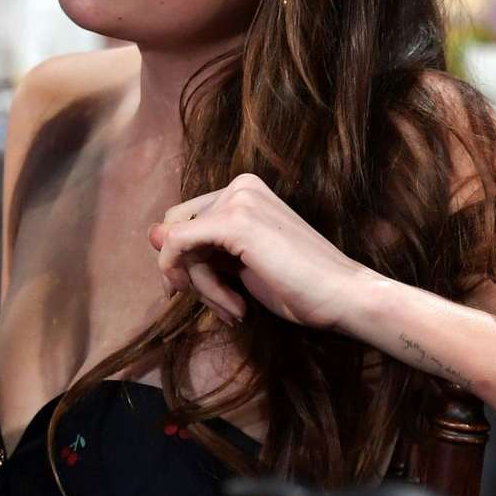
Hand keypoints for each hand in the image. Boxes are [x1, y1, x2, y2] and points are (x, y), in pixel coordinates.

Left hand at [148, 172, 378, 331]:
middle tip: (223, 307)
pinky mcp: (233, 221)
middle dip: (191, 274)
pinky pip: (178, 244)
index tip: (203, 295)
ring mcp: (237, 199)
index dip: (185, 261)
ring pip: (180, 244)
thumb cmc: (300, 285)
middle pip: (179, 231)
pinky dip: (193, 279)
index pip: (187, 221)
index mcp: (244, 190)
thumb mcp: (239, 264)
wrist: (343, 296)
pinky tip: (230, 304)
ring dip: (204, 288)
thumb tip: (151, 233)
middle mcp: (239, 186)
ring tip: (236, 309)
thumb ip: (199, 247)